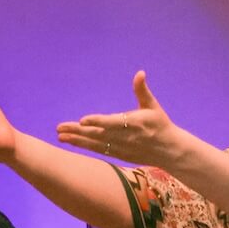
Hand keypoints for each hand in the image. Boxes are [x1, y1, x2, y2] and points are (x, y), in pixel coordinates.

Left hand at [56, 71, 186, 167]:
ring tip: (60, 136)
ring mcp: (121, 148)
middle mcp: (125, 138)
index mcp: (134, 124)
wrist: (169, 151)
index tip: (82, 120)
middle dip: (78, 132)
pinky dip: (85, 146)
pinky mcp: (119, 155)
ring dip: (77, 140)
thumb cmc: (160, 125)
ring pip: (95, 144)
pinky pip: (99, 150)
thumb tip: (140, 72)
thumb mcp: (153, 106)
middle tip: (59, 128)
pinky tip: (72, 142)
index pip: (112, 123)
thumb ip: (142, 90)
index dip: (97, 121)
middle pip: (97, 135)